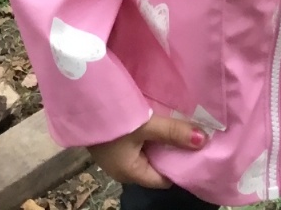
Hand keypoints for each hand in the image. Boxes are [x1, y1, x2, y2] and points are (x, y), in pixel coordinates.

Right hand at [87, 115, 205, 190]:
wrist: (76, 101)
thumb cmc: (110, 119)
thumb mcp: (145, 125)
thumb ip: (173, 132)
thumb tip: (203, 141)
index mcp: (131, 174)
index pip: (163, 178)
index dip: (179, 164)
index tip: (192, 148)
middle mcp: (122, 169)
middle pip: (155, 165)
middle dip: (169, 150)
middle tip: (186, 132)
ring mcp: (113, 156)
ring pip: (144, 152)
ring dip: (157, 139)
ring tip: (172, 122)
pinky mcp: (108, 141)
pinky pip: (134, 142)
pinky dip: (144, 133)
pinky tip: (151, 118)